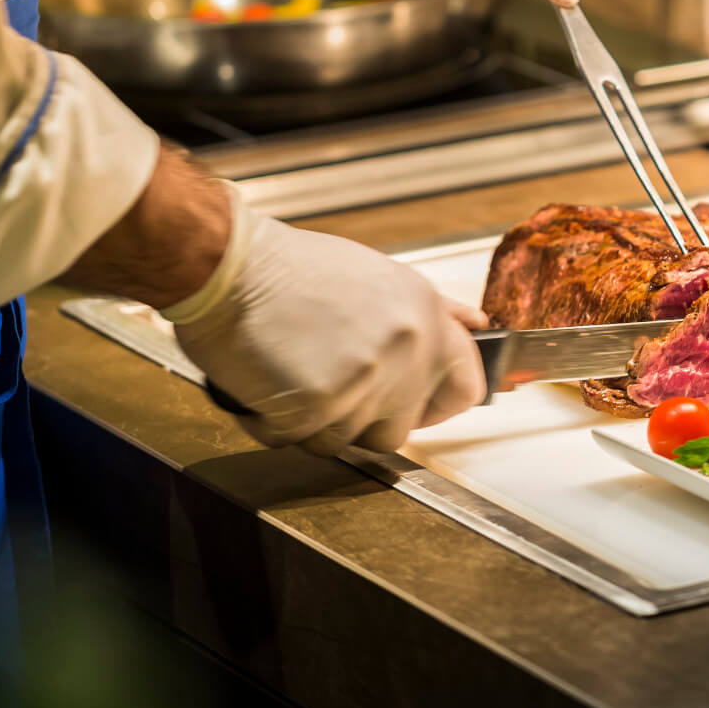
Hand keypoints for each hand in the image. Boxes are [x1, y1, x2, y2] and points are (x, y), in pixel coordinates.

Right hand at [166, 188, 487, 454]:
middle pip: (398, 430)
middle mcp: (406, 348)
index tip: (412, 406)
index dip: (434, 405)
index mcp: (425, 314)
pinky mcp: (318, 405)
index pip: (465, 388)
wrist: (230, 266)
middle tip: (326, 383)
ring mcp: (364, 380)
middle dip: (361, 419)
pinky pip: (300, 441)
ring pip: (346, 442)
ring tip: (291, 373)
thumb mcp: (379, 276)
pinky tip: (266, 382)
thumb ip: (431, 312)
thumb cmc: (292, 269)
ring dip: (315, 422)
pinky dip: (277, 424)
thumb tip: (478, 326)